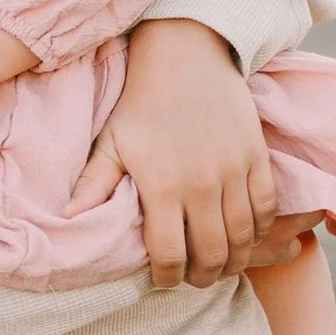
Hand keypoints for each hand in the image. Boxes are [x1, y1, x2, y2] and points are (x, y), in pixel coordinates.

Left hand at [70, 16, 275, 285]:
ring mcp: (233, 171)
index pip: (170, 253)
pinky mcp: (256, 156)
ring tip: (220, 265)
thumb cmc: (142, 102)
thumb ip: (94, 184)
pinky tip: (245, 236)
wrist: (186, 56)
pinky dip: (258, 230)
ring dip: (233, 260)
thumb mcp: (112, 141)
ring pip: (242, 237)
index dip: (169, 276)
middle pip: (212, 253)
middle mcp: (201, 183)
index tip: (165, 279)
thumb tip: (70, 217)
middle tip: (194, 278)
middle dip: (203, 276)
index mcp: (161, 185)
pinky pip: (265, 208)